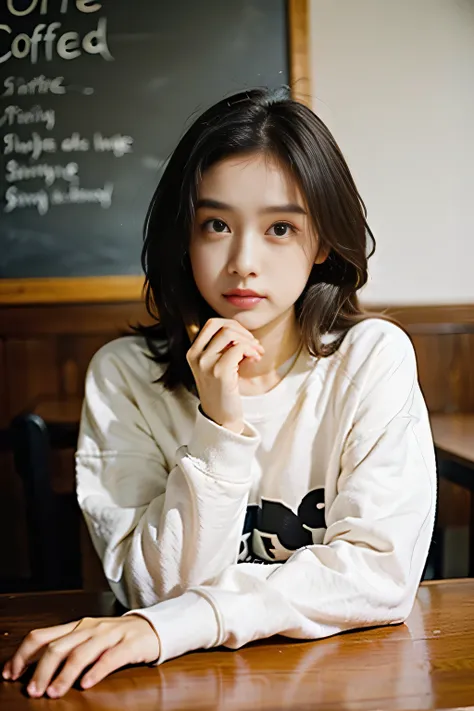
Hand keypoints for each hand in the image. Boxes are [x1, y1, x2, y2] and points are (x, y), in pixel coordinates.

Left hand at [2, 614, 159, 698]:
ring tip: (54, 692)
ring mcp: (110, 634)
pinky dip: (96, 671)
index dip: (23, 655)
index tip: (10, 674)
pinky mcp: (129, 644)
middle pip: (59, 646)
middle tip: (33, 691)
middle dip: (42, 670)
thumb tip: (33, 671)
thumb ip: (65, 649)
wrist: (153, 627)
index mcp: (76, 627)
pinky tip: (87, 684)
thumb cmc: (116, 638)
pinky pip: (110, 657)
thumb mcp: (87, 639)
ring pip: (81, 652)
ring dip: (64, 674)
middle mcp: (90, 628)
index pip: (42, 636)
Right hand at [186, 318, 264, 432]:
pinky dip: (251, 350)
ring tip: (256, 353)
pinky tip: (255, 359)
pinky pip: (239, 348)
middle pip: (222, 326)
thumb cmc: (223, 391)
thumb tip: (242, 331)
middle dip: (243, 332)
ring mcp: (206, 363)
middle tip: (255, 345)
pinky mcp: (220, 371)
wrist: (221, 418)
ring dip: (249, 340)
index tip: (245, 338)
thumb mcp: (215, 365)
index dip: (233, 326)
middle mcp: (196, 356)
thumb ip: (222, 347)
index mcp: (193, 352)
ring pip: (230, 333)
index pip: (211, 324)